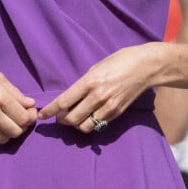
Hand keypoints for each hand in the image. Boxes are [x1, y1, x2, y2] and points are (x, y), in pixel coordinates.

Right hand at [0, 59, 37, 142]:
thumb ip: (14, 91)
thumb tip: (29, 103)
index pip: (24, 116)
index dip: (31, 116)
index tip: (31, 112)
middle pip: (17, 130)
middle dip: (24, 125)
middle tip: (22, 118)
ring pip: (5, 137)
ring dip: (11, 131)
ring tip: (10, 121)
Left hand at [37, 46, 152, 132]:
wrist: (145, 67)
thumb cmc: (119, 61)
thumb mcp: (96, 68)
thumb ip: (83, 84)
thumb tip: (70, 97)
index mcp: (89, 82)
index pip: (64, 102)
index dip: (50, 111)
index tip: (42, 115)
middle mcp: (97, 96)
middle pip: (71, 118)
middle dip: (61, 120)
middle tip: (59, 116)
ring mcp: (108, 107)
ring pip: (84, 126)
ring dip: (75, 125)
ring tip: (73, 118)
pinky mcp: (116, 113)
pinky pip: (97, 125)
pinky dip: (89, 124)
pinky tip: (87, 117)